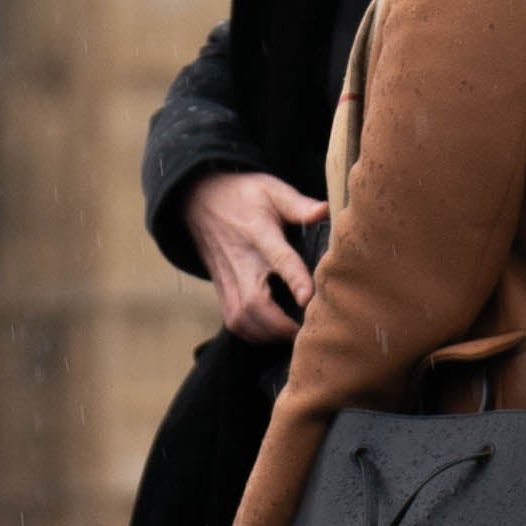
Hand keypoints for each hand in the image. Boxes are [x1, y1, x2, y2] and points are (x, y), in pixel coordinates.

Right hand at [187, 169, 326, 345]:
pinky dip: (256, 336)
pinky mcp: (222, 292)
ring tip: (296, 335)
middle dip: (281, 324)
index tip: (309, 298)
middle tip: (309, 331)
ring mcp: (228, 280)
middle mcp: (240, 262)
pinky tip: (275, 334)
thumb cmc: (244, 197)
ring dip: (270, 334)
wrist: (199, 202)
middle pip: (255, 303)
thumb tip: (325, 212)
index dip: (295, 280)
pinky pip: (237, 324)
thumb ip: (299, 204)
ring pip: (243, 320)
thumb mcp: (271, 189)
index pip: (279, 259)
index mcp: (258, 233)